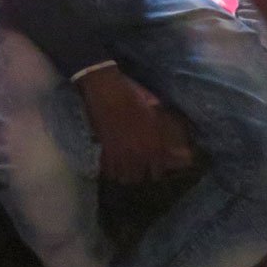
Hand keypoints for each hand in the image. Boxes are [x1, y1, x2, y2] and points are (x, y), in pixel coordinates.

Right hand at [78, 66, 172, 184]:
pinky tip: (110, 168)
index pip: (157, 170)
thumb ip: (157, 125)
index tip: (152, 169)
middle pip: (139, 177)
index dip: (155, 171)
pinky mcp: (105, 149)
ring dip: (123, 176)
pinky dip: (109, 170)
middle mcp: (139, 152)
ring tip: (123, 173)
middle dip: (139, 176)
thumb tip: (161, 130)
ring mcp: (122, 152)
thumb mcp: (152, 110)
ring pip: (123, 177)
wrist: (107, 90)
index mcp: (154, 142)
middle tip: (136, 172)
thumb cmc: (132, 95)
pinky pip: (108, 169)